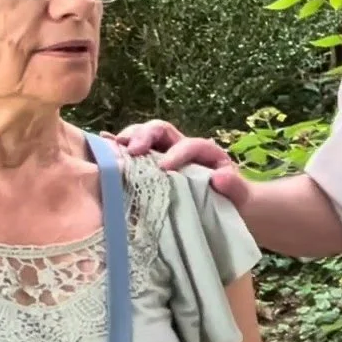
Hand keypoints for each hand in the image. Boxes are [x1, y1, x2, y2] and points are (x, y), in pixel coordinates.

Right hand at [109, 119, 248, 207]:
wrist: (230, 210)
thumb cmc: (234, 202)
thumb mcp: (241, 197)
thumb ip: (235, 187)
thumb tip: (221, 177)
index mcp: (207, 153)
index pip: (192, 145)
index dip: (179, 153)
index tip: (165, 168)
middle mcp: (183, 148)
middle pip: (161, 131)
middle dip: (145, 136)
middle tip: (131, 150)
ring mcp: (164, 155)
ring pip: (144, 137)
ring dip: (128, 140)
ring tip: (112, 149)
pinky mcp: (150, 167)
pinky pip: (131, 152)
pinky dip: (116, 148)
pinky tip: (100, 146)